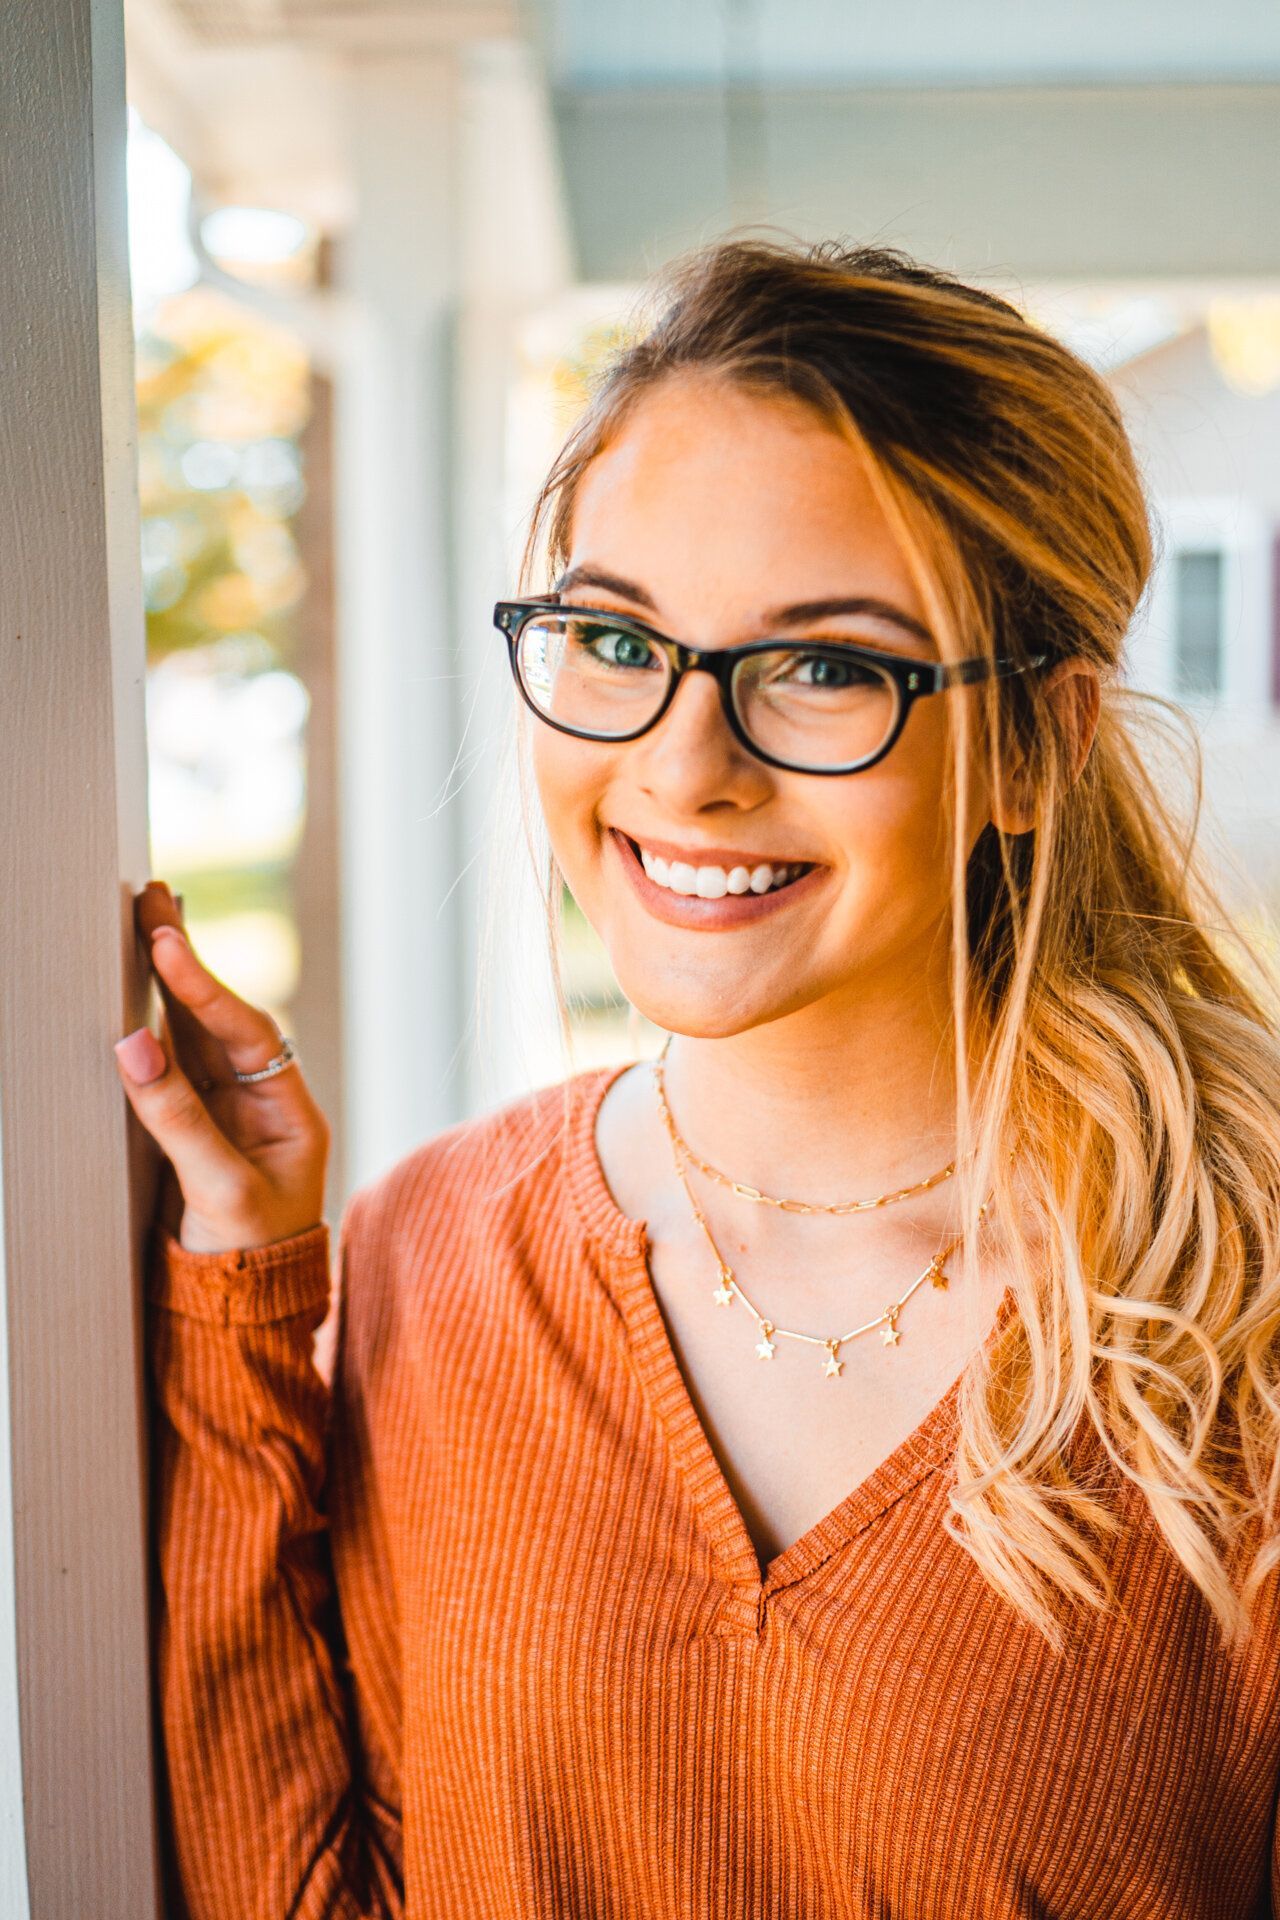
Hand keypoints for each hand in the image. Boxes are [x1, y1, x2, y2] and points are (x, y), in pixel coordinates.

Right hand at [113, 880, 330, 1254]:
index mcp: (290, 1111)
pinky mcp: (193, 1126)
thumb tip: (132, 1041)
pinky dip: (152, 1023)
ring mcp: (226, 1111)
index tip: (164, 943)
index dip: (202, 988)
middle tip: (152, 897)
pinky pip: (171, 1064)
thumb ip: (176, 1118)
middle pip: (221, 1016)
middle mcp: (262, 1100)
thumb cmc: (248, 1256)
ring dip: (166, 981)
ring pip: (192, 1033)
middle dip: (187, 960)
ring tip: (141, 919)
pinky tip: (134, 984)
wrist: (241, 1312)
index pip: (245, 1033)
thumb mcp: (218, 1191)